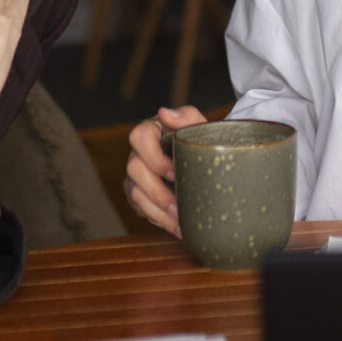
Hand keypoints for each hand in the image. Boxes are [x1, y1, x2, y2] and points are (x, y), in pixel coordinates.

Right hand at [125, 105, 207, 236]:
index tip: (175, 171)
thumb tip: (165, 113)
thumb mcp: (200, 126)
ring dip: (158, 211)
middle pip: (134, 170)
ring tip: (180, 222)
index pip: (139, 136)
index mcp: (151, 131)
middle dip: (157, 191)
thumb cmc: (201, 142)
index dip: (154, 157)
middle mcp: (139, 153)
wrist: (207, 163)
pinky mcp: (139, 195)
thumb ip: (187, 117)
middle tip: (179, 205)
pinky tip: (177, 227)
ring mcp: (136, 175)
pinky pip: (142, 210)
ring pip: (136, 194)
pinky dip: (160, 220)